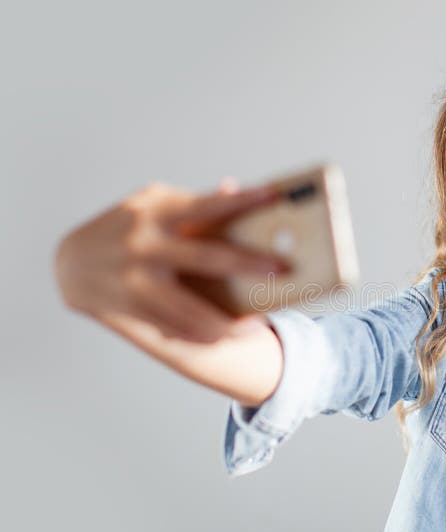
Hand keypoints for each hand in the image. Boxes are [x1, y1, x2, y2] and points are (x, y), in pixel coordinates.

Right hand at [54, 178, 288, 342]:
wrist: (70, 261)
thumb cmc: (124, 226)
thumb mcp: (152, 205)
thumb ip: (194, 203)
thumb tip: (237, 189)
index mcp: (155, 212)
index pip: (207, 204)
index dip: (243, 200)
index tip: (275, 195)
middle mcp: (144, 244)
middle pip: (207, 258)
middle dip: (248, 265)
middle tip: (283, 269)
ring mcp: (135, 279)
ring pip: (190, 309)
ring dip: (228, 322)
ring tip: (257, 326)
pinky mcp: (130, 307)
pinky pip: (174, 328)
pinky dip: (202, 335)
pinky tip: (227, 337)